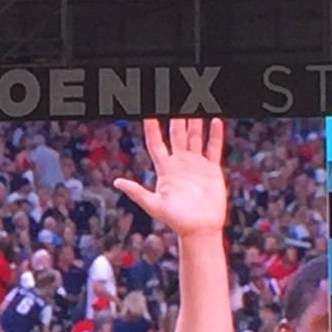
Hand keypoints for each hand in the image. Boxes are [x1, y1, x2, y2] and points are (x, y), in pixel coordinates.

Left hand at [116, 118, 226, 237]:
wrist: (199, 228)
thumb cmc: (175, 219)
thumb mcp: (153, 204)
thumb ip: (137, 192)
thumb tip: (116, 183)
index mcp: (165, 169)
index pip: (155, 143)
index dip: (152, 128)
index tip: (148, 113)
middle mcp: (179, 163)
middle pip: (176, 135)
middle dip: (175, 119)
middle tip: (174, 103)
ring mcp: (196, 164)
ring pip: (195, 138)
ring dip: (194, 123)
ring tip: (195, 106)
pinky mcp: (212, 169)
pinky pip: (213, 148)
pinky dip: (215, 135)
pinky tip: (215, 121)